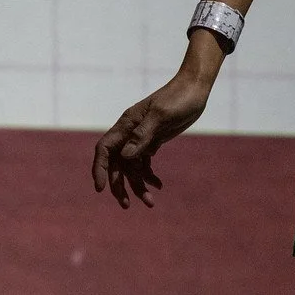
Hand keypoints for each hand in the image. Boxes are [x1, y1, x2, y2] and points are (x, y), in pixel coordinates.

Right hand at [91, 70, 210, 208]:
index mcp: (126, 125)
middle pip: (117, 164)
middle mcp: (129, 133)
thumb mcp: (162, 115)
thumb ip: (143, 134)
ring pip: (132, 167)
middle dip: (120, 185)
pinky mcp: (153, 141)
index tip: (101, 189)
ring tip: (151, 203)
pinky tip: (159, 186)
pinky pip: (145, 163)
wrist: (195, 89)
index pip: (105, 150)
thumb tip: (126, 156)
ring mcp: (141, 138)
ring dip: (138, 185)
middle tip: (127, 205)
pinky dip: (149, 176)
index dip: (100, 169)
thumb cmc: (178, 98)